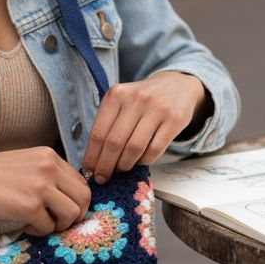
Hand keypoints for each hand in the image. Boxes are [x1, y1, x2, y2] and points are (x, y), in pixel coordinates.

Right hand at [0, 147, 91, 235]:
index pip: (81, 182)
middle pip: (84, 199)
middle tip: (56, 222)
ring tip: (40, 224)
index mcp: (49, 156)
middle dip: (74, 216)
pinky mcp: (30, 207)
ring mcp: (41, 187)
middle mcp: (49, 168)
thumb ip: (48, 175)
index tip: (61, 210)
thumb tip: (68, 200)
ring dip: (58, 225)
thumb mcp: (25, 163)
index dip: (76, 201)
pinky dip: (38, 231)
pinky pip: (48, 227)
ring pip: (72, 214)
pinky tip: (24, 224)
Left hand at [82, 72, 208, 182]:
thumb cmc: (143, 100)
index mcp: (116, 95)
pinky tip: (139, 161)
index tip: (88, 171)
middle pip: (114, 142)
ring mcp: (156, 109)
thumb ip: (108, 124)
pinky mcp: (174, 120)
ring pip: (134, 148)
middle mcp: (135, 99)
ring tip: (120, 169)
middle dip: (105, 165)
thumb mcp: (122, 101)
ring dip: (124, 165)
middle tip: (102, 178)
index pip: (98, 132)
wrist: (176, 85)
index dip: (92, 156)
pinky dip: (144, 161)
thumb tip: (94, 160)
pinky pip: (154, 150)